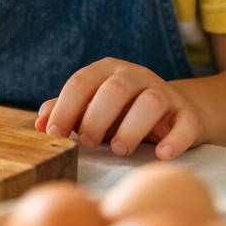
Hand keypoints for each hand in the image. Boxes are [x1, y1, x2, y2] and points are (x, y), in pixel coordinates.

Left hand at [35, 58, 204, 159]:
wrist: (173, 111)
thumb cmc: (122, 111)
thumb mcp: (92, 107)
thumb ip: (66, 112)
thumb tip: (39, 124)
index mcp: (106, 71)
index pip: (80, 83)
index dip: (64, 109)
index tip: (54, 134)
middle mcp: (134, 76)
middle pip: (113, 90)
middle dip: (96, 118)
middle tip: (88, 143)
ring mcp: (163, 92)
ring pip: (149, 103)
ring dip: (131, 129)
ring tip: (120, 150)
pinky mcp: (186, 113)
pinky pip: (185, 123)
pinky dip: (176, 139)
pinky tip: (163, 154)